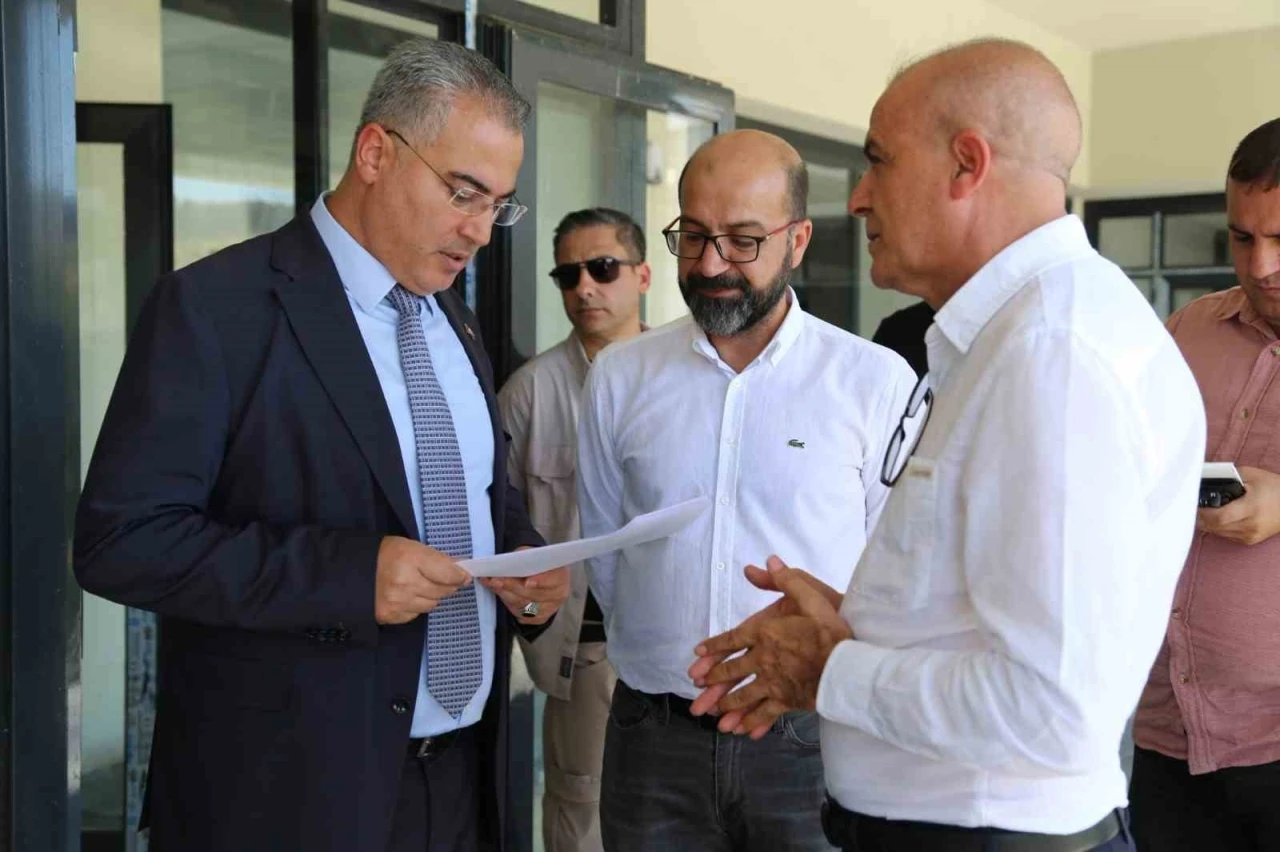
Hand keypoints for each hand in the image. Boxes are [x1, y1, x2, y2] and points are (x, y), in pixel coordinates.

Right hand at [375, 536, 471, 624]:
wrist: (351, 571)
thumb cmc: (384, 554)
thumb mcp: (411, 546)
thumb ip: (437, 558)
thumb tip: (461, 570)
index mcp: (410, 559)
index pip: (448, 573)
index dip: (459, 575)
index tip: (464, 575)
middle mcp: (405, 583)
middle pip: (443, 591)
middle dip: (446, 585)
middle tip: (441, 579)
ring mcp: (397, 602)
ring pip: (431, 604)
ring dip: (431, 596)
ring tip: (418, 585)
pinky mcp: (390, 616)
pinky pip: (416, 614)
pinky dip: (415, 606)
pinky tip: (406, 596)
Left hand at [480, 548, 569, 625]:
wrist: (540, 575)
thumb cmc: (535, 562)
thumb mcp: (530, 554)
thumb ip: (522, 558)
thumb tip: (505, 564)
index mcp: (561, 574)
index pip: (553, 579)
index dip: (541, 581)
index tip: (527, 582)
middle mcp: (559, 593)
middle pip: (533, 594)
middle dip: (512, 586)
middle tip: (495, 580)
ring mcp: (550, 608)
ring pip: (524, 605)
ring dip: (506, 595)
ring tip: (493, 584)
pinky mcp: (540, 618)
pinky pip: (521, 615)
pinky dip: (509, 604)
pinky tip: (500, 593)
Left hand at [688, 556, 850, 738]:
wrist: (849, 665)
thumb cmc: (830, 629)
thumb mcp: (810, 595)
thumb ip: (787, 579)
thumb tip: (768, 560)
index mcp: (765, 634)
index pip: (732, 640)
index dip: (714, 646)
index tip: (698, 654)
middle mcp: (764, 660)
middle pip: (732, 672)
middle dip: (713, 680)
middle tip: (698, 688)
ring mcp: (774, 683)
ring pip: (744, 696)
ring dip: (727, 705)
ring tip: (714, 714)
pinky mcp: (788, 700)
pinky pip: (766, 713)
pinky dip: (753, 723)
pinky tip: (743, 732)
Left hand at [1197, 466, 1279, 545]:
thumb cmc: (1274, 487)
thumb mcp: (1252, 475)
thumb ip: (1228, 475)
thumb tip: (1207, 475)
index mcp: (1251, 508)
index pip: (1219, 517)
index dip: (1203, 513)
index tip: (1193, 504)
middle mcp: (1250, 525)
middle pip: (1216, 527)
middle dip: (1201, 518)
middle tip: (1192, 508)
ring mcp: (1250, 535)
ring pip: (1219, 533)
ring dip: (1208, 523)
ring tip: (1202, 511)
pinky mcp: (1250, 540)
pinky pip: (1227, 536)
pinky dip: (1219, 528)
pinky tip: (1217, 518)